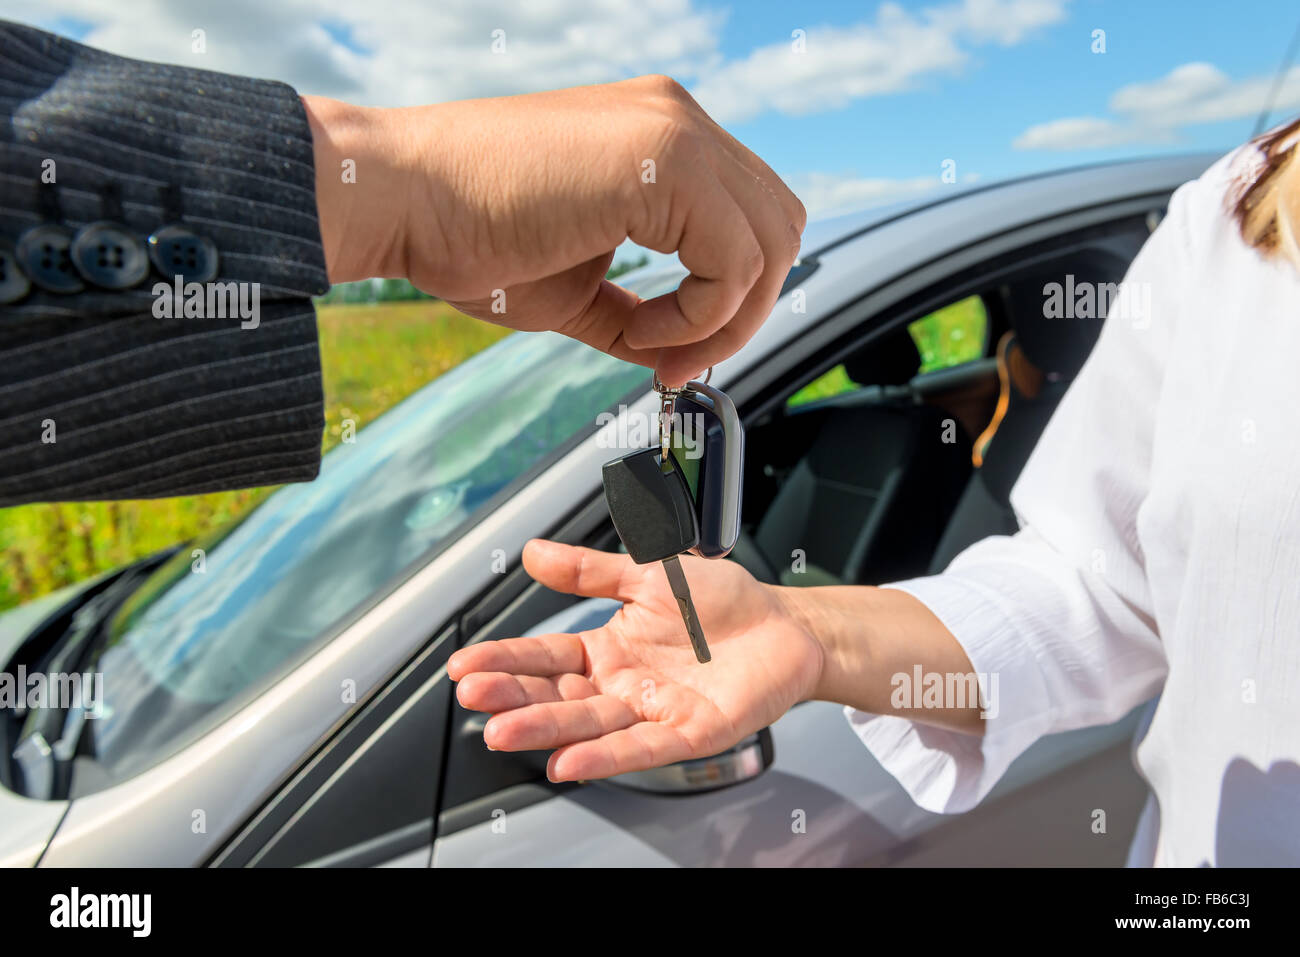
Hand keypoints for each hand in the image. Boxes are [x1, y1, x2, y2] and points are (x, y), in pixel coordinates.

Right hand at [303, 76, 805, 385]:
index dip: (731, 298)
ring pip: (771, 244)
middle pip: (779, 227)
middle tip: (677, 360)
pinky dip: (700, 315)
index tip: (672, 354)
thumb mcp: (577, 286)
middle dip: (744, 311)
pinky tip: (641, 329)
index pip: (750, 218)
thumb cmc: (468, 235)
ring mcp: (676, 131)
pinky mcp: (663, 158)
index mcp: (662, 138)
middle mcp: (679, 120)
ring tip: (650, 346)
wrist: (397, 200)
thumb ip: (639, 309)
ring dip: (723, 320)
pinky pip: (734, 260)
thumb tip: (678, 354)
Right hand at [447, 539, 823, 781]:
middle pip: (557, 695)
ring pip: (589, 725)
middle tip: (472, 696)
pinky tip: (568, 763)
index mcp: (608, 648)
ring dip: (545, 731)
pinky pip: (641, 747)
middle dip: (513, 697)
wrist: (784, 624)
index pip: (546, 656)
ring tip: (501, 732)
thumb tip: (533, 553)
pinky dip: (605, 756)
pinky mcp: (689, 732)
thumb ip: (589, 571)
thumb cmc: (722, 602)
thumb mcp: (648, 573)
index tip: (464, 665)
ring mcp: (652, 711)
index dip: (505, 660)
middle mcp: (623, 685)